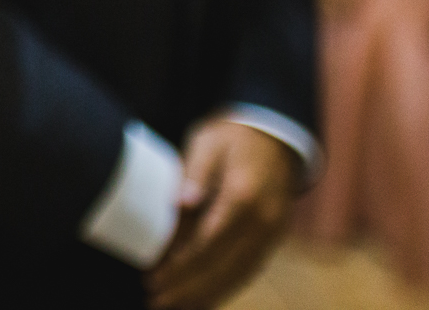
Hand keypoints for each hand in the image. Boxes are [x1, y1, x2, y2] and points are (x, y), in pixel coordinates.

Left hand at [145, 119, 298, 308]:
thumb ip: (195, 174)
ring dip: (207, 294)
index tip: (154, 278)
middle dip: (189, 288)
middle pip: (224, 265)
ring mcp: (273, 233)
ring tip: (175, 307)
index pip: (209, 242)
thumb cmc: (231, 138)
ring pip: (239, 274)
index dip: (181, 265)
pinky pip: (250, 270)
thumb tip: (182, 202)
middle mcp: (265, 221)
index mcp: (244, 196)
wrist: (274, 136)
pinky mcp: (273, 239)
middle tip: (156, 301)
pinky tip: (204, 300)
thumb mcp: (208, 143)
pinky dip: (226, 287)